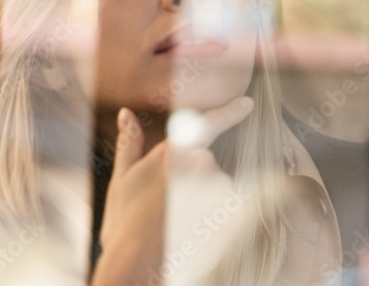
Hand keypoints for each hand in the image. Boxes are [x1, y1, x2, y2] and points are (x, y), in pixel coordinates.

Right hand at [91, 98, 254, 285]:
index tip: (247, 103)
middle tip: (168, 205)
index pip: (209, 123)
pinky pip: (228, 210)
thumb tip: (126, 113)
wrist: (137, 265)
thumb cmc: (125, 225)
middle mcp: (200, 164)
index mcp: (175, 151)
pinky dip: (214, 219)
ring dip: (203, 202)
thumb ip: (129, 143)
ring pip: (216, 188)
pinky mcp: (230, 212)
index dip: (230, 112)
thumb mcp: (121, 180)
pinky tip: (193, 232)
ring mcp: (217, 188)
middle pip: (206, 164)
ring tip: (178, 221)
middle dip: (192, 180)